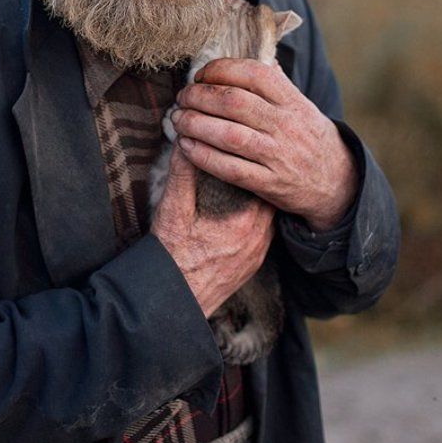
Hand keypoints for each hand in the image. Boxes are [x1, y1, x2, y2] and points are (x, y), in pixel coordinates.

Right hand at [151, 146, 274, 317]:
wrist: (174, 299)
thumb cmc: (172, 254)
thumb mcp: (173, 209)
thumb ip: (182, 175)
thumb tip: (185, 143)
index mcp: (242, 221)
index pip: (260, 180)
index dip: (252, 162)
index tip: (243, 149)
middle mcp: (258, 238)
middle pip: (268, 196)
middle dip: (257, 178)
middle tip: (246, 159)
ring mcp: (258, 253)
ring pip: (269, 216)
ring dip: (258, 198)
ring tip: (245, 180)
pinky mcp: (253, 265)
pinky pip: (264, 233)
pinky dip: (257, 218)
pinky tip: (242, 209)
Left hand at [171, 58, 357, 231]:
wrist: (339, 182)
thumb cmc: (308, 136)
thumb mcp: (300, 104)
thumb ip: (274, 82)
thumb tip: (251, 50)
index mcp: (292, 100)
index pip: (253, 73)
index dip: (220, 70)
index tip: (200, 75)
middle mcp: (286, 124)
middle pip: (234, 102)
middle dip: (199, 96)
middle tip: (182, 97)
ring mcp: (278, 155)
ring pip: (228, 135)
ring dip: (195, 125)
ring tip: (177, 120)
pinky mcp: (270, 183)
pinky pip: (230, 169)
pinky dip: (203, 156)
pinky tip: (185, 147)